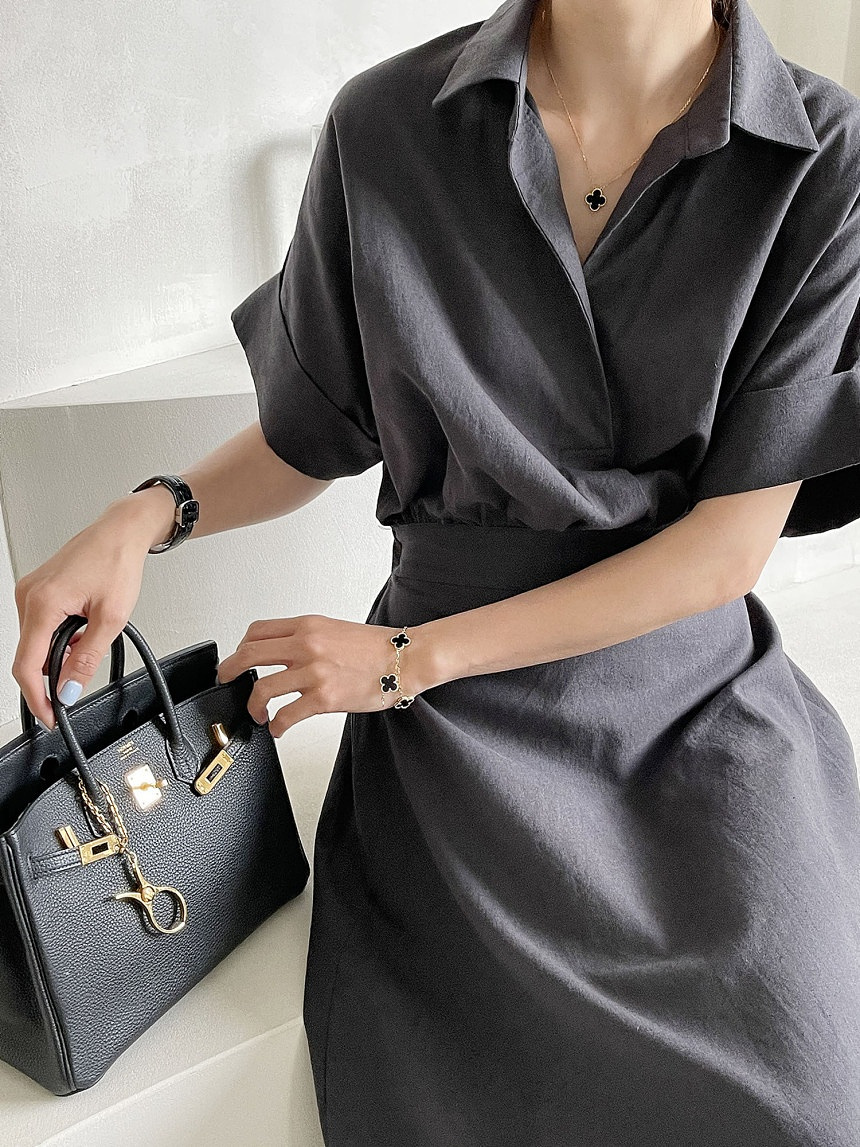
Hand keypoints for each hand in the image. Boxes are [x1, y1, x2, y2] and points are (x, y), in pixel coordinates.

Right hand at [12, 501, 159, 729]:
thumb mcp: (111, 618)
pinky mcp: (37, 589)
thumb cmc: (117, 562)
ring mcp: (30, 591)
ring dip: (60, 650)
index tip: (49, 715)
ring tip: (90, 635)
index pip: (27, 665)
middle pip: (30, 654)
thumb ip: (86, 659)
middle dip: (55, 670)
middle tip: (82, 672)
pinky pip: (40, 624)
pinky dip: (59, 635)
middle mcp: (28, 596)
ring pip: (36, 640)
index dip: (36, 697)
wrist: (121, 532)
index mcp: (42, 603)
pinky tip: (81, 626)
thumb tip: (69, 689)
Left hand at [215, 614, 437, 734]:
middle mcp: (306, 645)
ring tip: (257, 713)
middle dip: (230, 670)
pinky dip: (276, 725)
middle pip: (249, 654)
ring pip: (262, 688)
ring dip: (252, 704)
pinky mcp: (323, 698)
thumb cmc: (376, 647)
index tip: (239, 658)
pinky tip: (278, 728)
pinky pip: (286, 714)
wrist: (404, 659)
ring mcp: (314, 672)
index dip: (241, 646)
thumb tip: (284, 652)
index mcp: (308, 626)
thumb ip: (307, 638)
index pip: (258, 631)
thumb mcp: (335, 629)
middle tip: (227, 680)